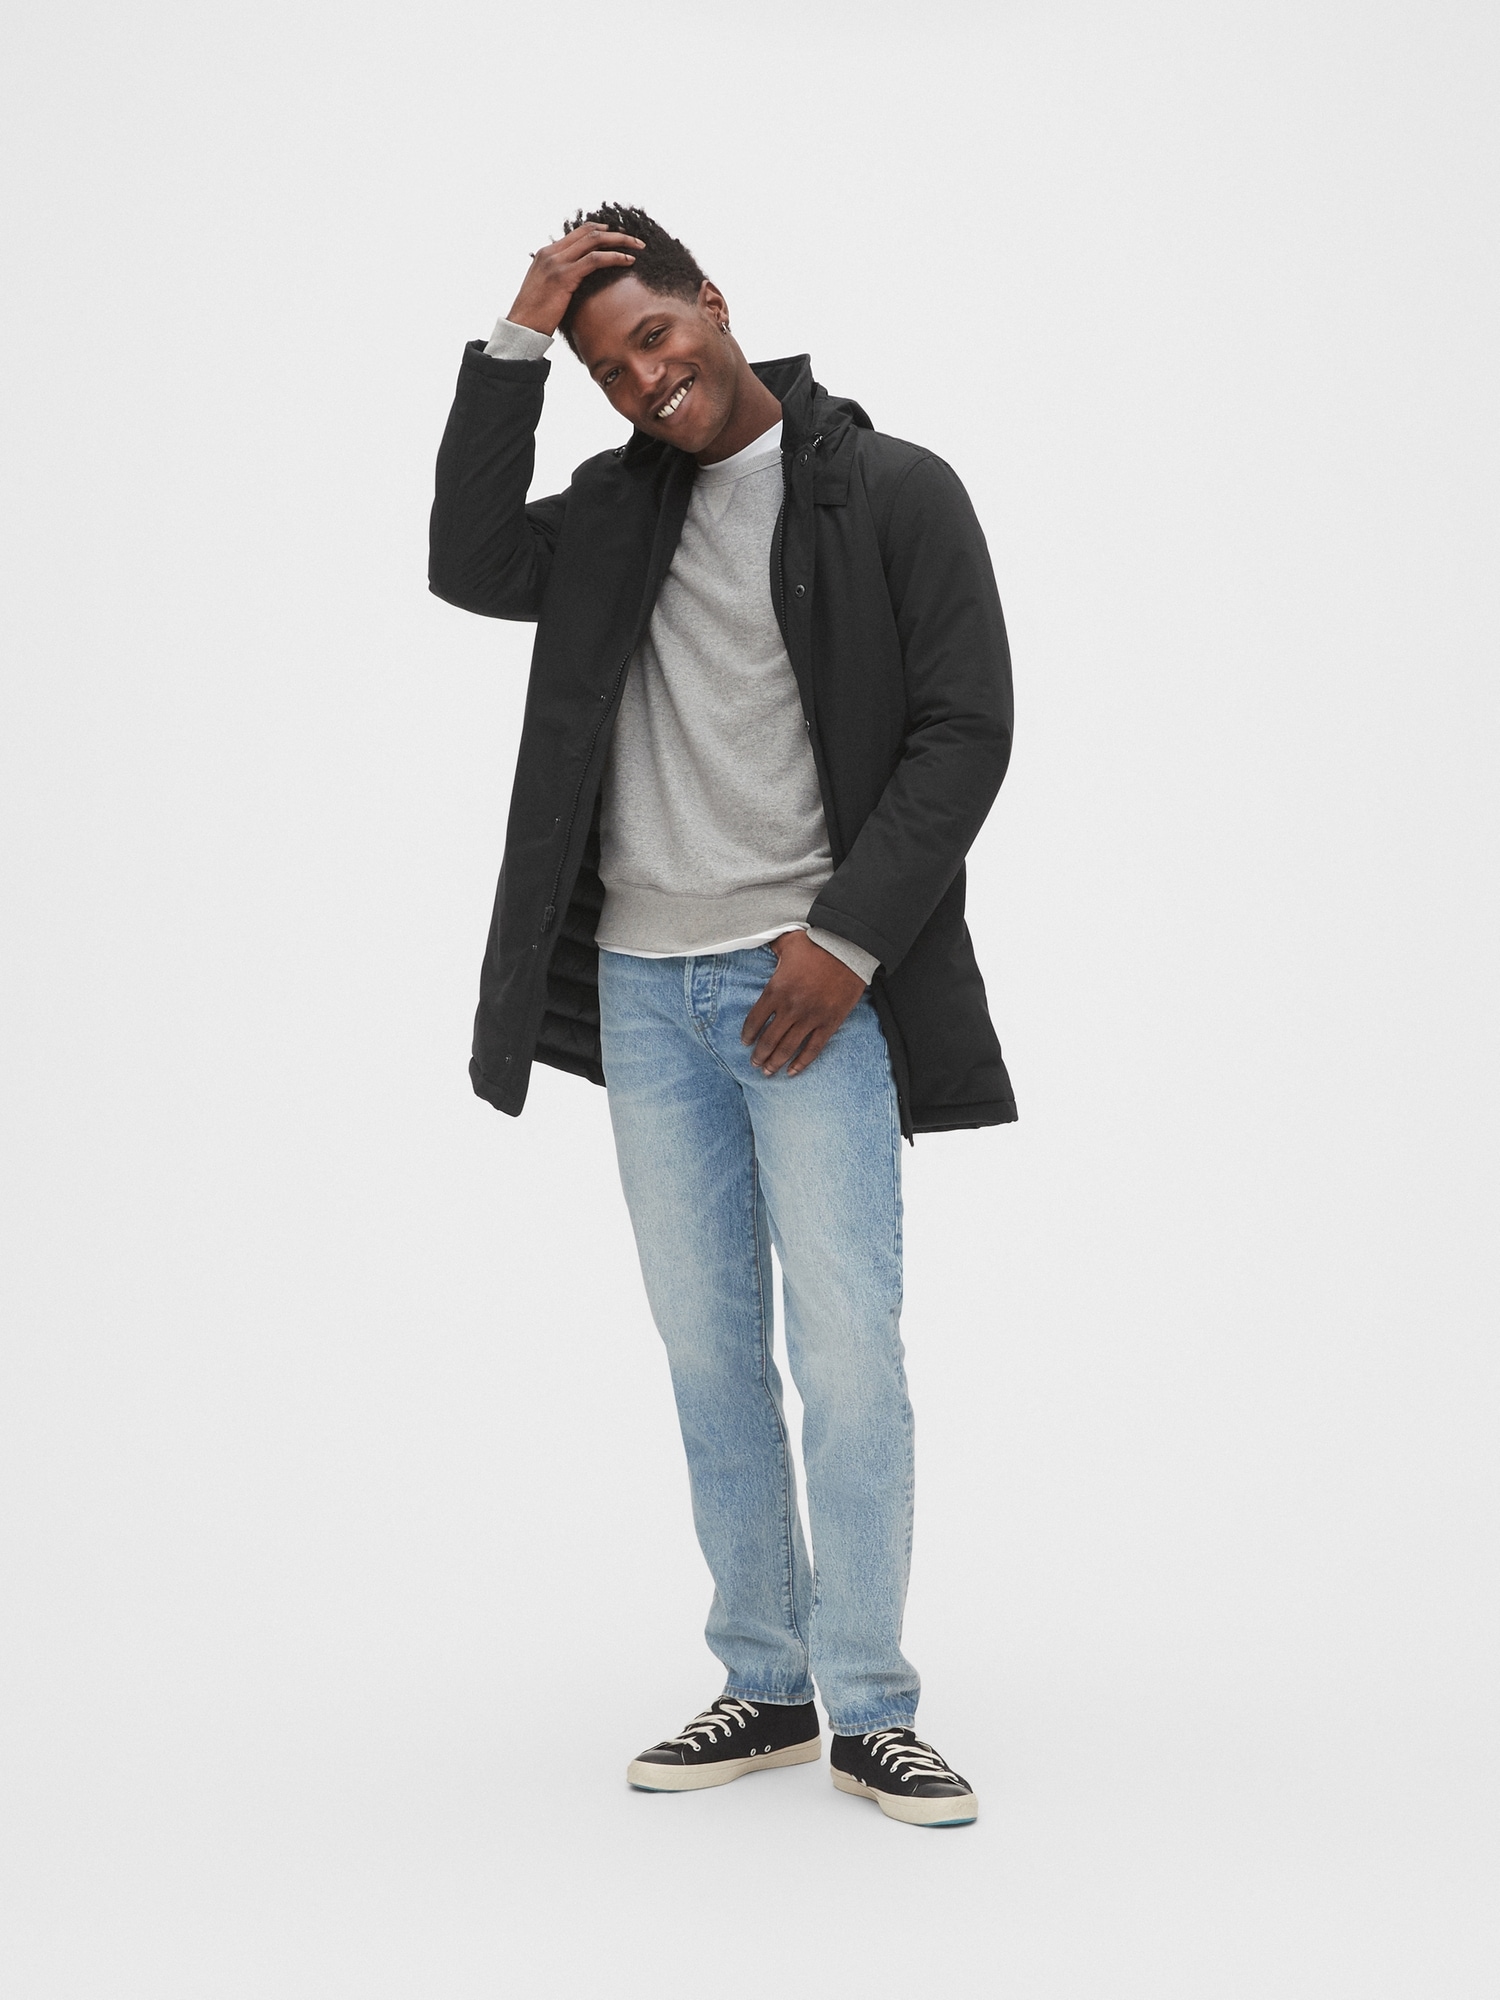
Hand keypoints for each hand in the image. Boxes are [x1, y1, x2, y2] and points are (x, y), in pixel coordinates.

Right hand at [506, 222, 645, 336]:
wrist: (522, 328)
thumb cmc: (536, 316)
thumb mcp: (547, 291)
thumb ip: (562, 280)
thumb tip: (580, 284)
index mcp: (546, 254)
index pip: (578, 233)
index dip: (601, 231)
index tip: (618, 237)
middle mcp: (551, 253)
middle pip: (589, 231)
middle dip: (615, 233)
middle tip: (634, 239)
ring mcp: (556, 263)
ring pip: (594, 241)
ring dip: (620, 241)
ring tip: (638, 247)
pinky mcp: (564, 276)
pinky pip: (595, 260)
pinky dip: (614, 257)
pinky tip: (628, 260)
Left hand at [740, 931, 866, 1077]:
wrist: (848, 948)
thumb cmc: (815, 943)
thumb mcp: (786, 942)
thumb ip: (771, 947)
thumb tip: (759, 938)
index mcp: (776, 989)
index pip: (755, 1019)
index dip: (748, 1034)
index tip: (745, 1043)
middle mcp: (790, 1008)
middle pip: (769, 1039)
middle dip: (759, 1055)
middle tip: (754, 1064)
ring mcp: (811, 1017)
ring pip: (788, 1048)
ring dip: (775, 1062)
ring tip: (768, 1072)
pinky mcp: (829, 1023)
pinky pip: (813, 1048)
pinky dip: (802, 1063)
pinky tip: (792, 1072)